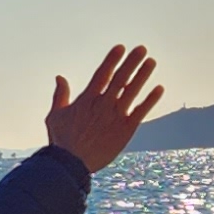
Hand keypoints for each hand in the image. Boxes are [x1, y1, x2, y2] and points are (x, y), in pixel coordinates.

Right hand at [44, 44, 163, 173]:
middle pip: (120, 78)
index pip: (102, 74)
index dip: (112, 60)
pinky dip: (150, 100)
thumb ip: (60, 95)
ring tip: (151, 62)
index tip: (121, 48)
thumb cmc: (62, 141)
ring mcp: (116, 116)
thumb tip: (60, 77)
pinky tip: (159, 89)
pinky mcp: (126, 130)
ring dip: (142, 75)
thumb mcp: (55, 116)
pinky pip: (141, 111)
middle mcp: (103, 104)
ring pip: (132, 91)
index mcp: (87, 99)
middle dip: (131, 62)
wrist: (71, 165)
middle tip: (142, 49)